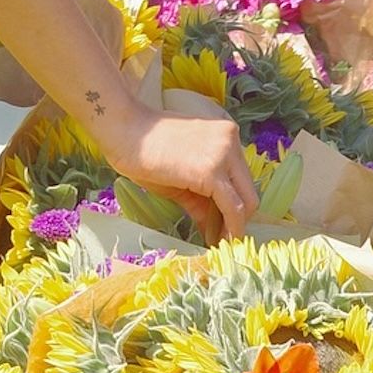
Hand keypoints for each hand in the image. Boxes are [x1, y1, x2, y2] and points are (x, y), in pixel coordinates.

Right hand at [100, 107, 259, 237]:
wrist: (123, 130)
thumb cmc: (144, 148)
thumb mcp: (181, 174)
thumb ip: (202, 197)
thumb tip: (214, 227)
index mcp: (225, 135)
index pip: (240, 178)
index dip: (234, 204)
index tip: (224, 225)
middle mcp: (231, 140)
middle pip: (249, 190)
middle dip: (238, 218)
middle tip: (223, 238)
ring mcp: (224, 155)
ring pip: (246, 201)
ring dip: (234, 226)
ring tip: (219, 242)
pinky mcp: (211, 173)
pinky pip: (232, 208)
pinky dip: (230, 229)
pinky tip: (217, 240)